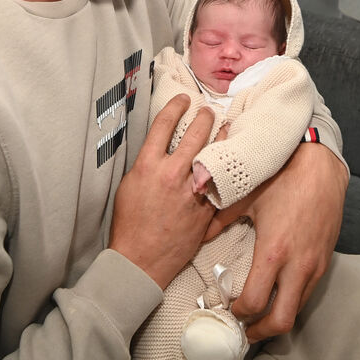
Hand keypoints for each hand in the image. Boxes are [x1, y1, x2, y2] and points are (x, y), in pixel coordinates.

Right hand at [109, 95, 215, 288]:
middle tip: (208, 110)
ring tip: (224, 125)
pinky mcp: (205, 207)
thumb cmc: (130, 224)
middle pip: (194, 133)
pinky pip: (220, 180)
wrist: (140, 260)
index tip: (183, 99)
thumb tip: (161, 147)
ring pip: (213, 153)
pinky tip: (230, 157)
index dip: (176, 106)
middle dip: (204, 116)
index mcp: (148, 166)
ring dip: (221, 135)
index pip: (164, 124)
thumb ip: (147, 163)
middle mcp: (172, 174)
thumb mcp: (129, 186)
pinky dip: (225, 165)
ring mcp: (192, 191)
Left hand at [206, 142, 347, 341]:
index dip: (239, 313)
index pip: (254, 303)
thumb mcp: (246, 196)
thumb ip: (218, 219)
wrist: (321, 164)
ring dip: (277, 317)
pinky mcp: (325, 259)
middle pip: (281, 321)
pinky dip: (292, 300)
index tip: (229, 309)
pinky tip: (279, 291)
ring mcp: (315, 264)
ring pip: (297, 309)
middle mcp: (298, 265)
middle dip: (260, 332)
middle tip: (245, 329)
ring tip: (259, 314)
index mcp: (274, 252)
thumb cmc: (282, 176)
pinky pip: (308, 292)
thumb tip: (197, 235)